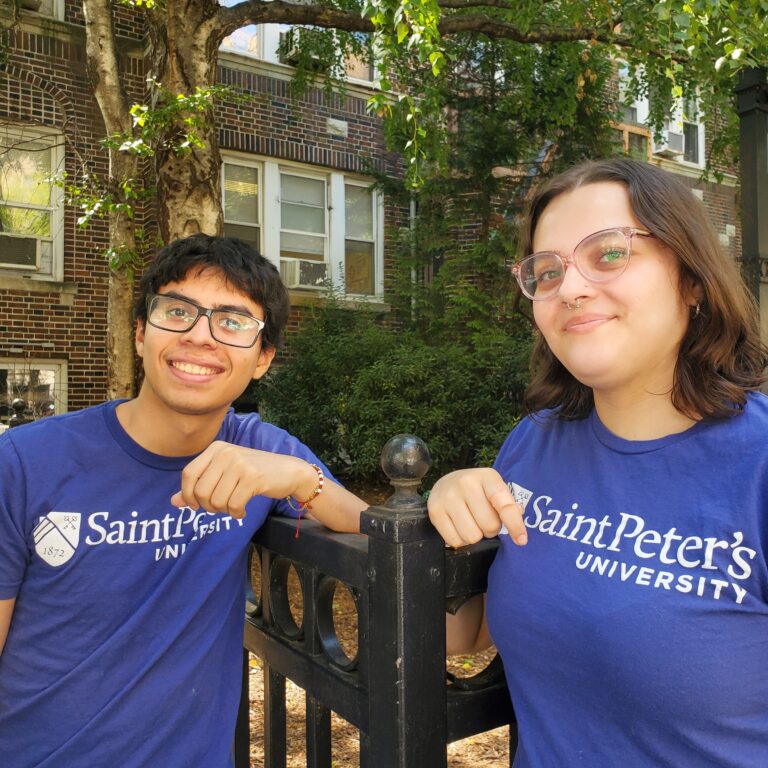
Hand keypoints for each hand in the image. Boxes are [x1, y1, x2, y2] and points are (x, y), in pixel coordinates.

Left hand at [170, 441, 316, 518]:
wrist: (289, 471)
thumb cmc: (253, 473)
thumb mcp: (224, 474)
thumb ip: (199, 485)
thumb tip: (174, 502)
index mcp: (216, 448)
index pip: (188, 474)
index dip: (188, 494)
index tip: (197, 505)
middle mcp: (226, 453)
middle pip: (200, 491)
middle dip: (208, 507)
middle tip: (221, 507)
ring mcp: (240, 464)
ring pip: (216, 501)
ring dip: (224, 510)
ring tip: (234, 506)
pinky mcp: (253, 478)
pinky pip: (234, 505)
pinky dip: (237, 513)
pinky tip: (243, 510)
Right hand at [427, 468, 526, 547]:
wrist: (447, 482)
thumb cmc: (478, 489)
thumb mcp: (495, 488)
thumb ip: (509, 505)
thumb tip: (518, 525)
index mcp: (487, 477)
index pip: (504, 504)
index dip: (515, 524)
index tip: (521, 540)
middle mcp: (465, 484)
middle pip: (489, 526)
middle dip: (491, 529)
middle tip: (485, 519)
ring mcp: (448, 497)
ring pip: (472, 536)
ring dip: (476, 535)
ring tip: (472, 522)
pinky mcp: (434, 511)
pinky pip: (455, 540)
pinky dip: (460, 539)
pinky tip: (459, 526)